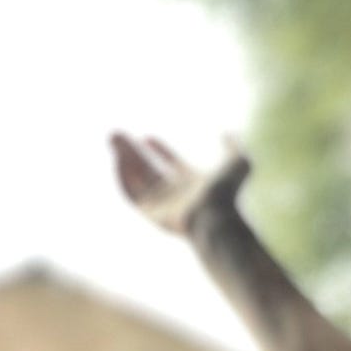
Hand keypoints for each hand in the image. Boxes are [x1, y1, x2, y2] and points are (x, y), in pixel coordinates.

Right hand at [109, 131, 250, 236]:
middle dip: (133, 152)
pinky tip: (117, 158)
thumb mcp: (237, 162)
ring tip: (113, 138)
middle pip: (149, 170)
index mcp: (192, 181)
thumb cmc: (227, 192)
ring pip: (137, 179)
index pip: (172, 164)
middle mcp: (175, 193)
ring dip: (123, 159)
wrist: (216, 217)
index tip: (148, 137)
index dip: (160, 150)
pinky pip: (130, 193)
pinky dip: (122, 176)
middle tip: (118, 134)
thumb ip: (233, 146)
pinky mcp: (151, 213)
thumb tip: (229, 133)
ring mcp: (162, 204)